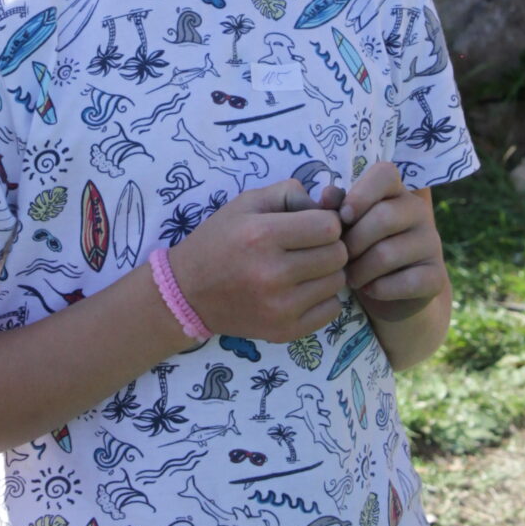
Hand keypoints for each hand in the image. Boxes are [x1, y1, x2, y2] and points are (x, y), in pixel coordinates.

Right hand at [169, 179, 348, 344]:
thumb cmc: (218, 241)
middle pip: (338, 255)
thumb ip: (290, 193)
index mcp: (262, 236)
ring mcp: (280, 308)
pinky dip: (323, 299)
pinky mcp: (284, 332)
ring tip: (303, 269)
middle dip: (329, 246)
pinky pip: (332, 310)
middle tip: (309, 247)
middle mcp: (272, 274)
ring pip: (337, 282)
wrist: (186, 293)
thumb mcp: (245, 203)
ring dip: (326, 272)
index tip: (310, 225)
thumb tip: (331, 202)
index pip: (329, 226)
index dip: (326, 221)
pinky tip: (302, 291)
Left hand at [338, 164, 446, 315]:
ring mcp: (431, 244)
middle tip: (340, 259)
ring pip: (387, 254)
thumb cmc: (360, 250)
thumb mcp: (346, 227)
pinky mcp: (437, 276)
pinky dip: (379, 289)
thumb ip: (336, 208)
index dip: (361, 193)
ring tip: (350, 277)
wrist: (388, 295)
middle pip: (383, 217)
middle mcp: (419, 212)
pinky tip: (370, 289)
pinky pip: (405, 282)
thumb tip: (328, 195)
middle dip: (352, 242)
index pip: (385, 173)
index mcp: (395, 192)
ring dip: (359, 271)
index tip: (344, 217)